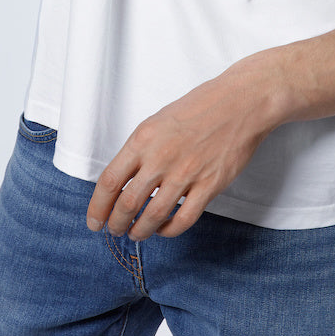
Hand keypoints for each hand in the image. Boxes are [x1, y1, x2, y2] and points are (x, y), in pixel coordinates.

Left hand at [86, 61, 278, 240]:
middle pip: (127, 204)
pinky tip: (164, 228)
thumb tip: (123, 180)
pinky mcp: (209, 185)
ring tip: (136, 233)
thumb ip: (140, 150)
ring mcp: (186, 173)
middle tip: (114, 230)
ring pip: (153, 216)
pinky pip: (183, 219)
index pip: (109, 181)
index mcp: (143, 139)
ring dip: (140, 231)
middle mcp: (161, 158)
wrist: (240, 102)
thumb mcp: (158, 121)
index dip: (97, 207)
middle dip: (116, 223)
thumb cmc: (199, 107)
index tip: (94, 220)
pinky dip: (169, 230)